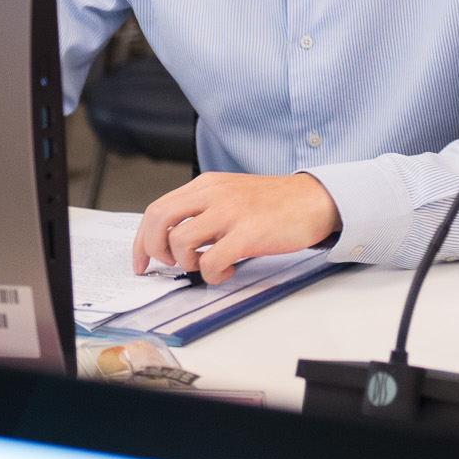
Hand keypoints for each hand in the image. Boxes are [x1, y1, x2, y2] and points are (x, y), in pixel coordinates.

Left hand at [133, 172, 341, 284]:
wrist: (316, 199)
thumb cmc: (276, 203)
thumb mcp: (232, 195)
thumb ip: (204, 209)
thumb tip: (176, 240)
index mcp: (207, 185)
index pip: (157, 209)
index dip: (142, 240)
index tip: (142, 260)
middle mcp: (213, 194)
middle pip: (158, 220)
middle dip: (153, 250)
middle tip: (170, 265)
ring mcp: (230, 212)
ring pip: (180, 242)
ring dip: (187, 263)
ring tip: (207, 264)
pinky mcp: (248, 233)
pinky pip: (210, 261)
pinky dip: (212, 273)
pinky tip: (227, 270)